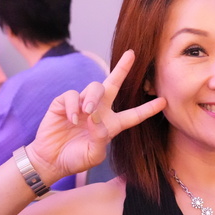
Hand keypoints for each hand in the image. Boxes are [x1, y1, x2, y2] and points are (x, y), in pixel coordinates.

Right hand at [26, 50, 165, 181]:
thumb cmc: (75, 159)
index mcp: (111, 125)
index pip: (133, 115)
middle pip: (113, 84)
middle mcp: (98, 111)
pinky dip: (73, 105)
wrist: (51, 160)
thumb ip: (100, 138)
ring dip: (93, 98)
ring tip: (88, 112)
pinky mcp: (64, 102)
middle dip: (122, 68)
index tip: (164, 101)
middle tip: (132, 54)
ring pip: (94, 87)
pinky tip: (71, 119)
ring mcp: (81, 104)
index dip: (148, 109)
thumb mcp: (94, 155)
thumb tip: (96, 118)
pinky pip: (72, 95)